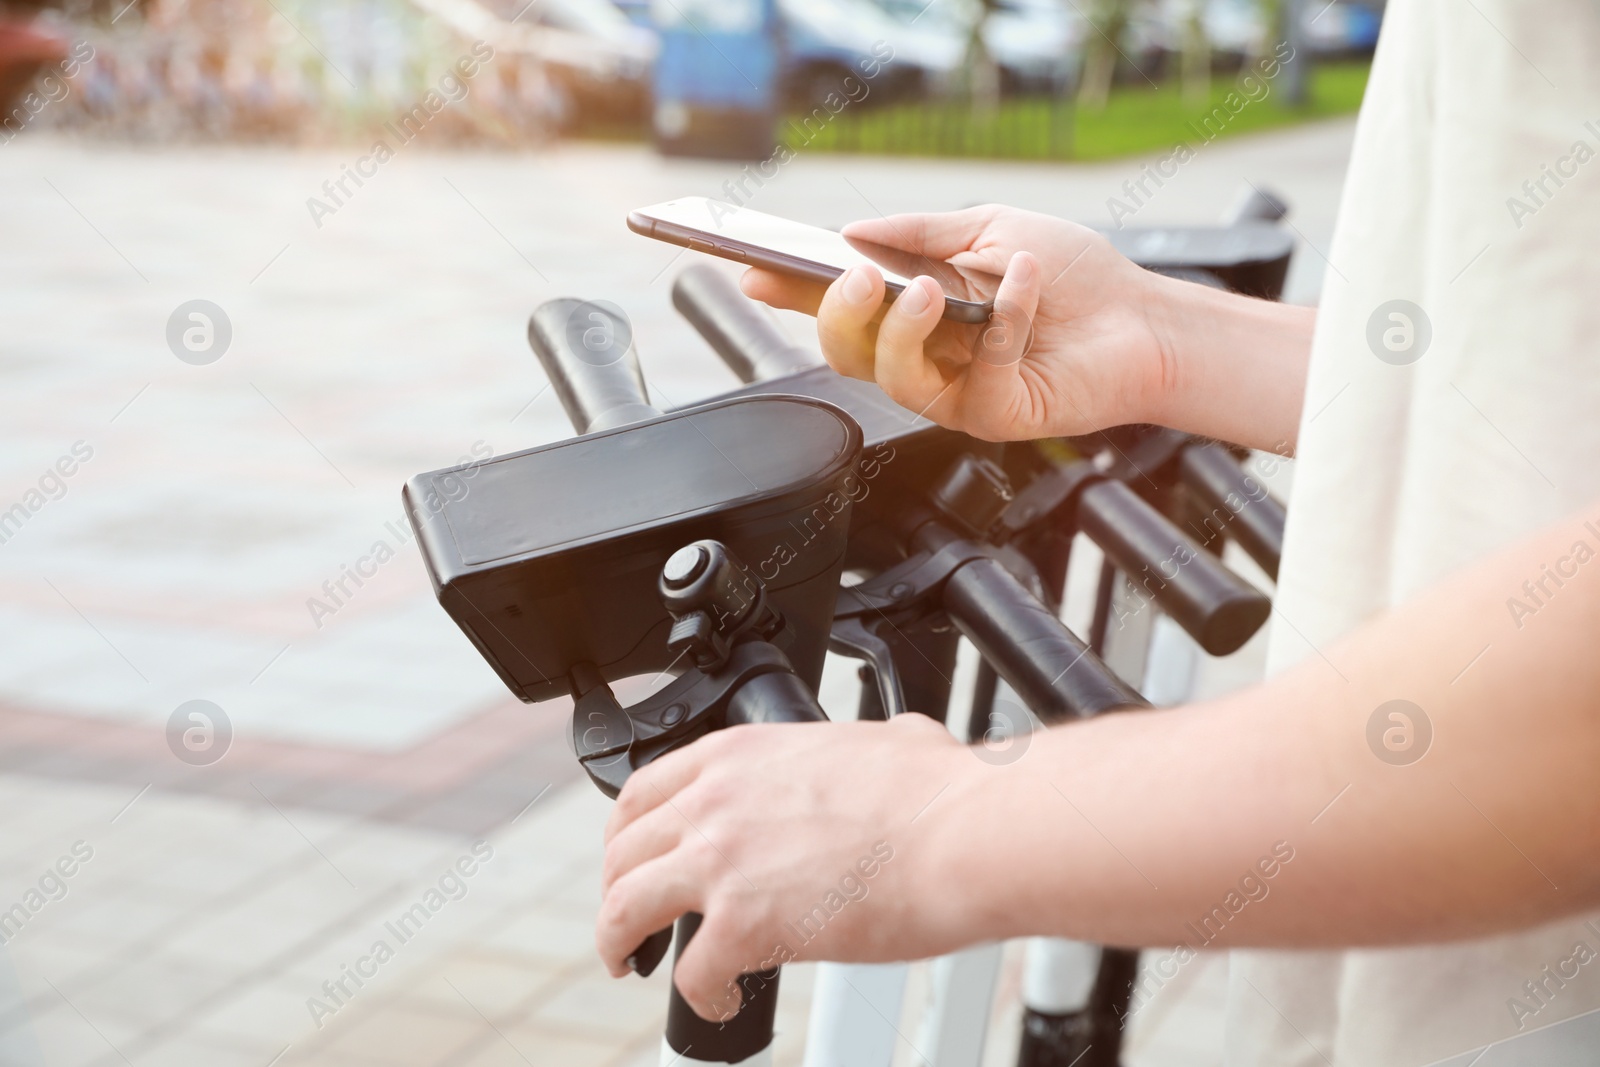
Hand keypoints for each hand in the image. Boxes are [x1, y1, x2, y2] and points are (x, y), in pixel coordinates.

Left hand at [596, 714, 981, 1021]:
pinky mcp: (743, 925)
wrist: (964, 835)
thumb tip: (902, 742)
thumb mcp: (886, 736)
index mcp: (739, 754)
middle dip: (615, 889)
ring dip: (618, 942)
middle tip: (629, 918)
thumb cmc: (941, 792)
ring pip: (623, 909)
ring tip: (629, 964)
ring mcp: (721, 863)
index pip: (643, 791)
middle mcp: (715, 802)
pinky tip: (722, 1002)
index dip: (627, 833)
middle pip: (621, 851)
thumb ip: (867, 745)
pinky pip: (692, 975)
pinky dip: (700, 997)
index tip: (633, 857)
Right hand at [740, 206, 1170, 441]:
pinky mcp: (996, 415)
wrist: (1143, 318)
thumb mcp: (991, 229)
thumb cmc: (1074, 277)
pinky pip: (976, 376)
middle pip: (848, 354)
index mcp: (913, 312)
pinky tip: (1023, 282)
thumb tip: (852, 232)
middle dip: (839, 315)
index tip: (751, 270)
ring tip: (926, 290)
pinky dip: (1002, 321)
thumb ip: (923, 232)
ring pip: (893, 379)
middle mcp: (924, 358)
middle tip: (856, 276)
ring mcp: (955, 393)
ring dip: (902, 331)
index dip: (790, 294)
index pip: (839, 307)